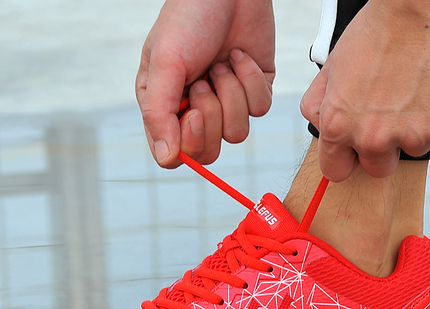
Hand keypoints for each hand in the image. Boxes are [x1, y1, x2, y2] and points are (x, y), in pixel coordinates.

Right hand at [136, 0, 274, 167]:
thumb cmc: (188, 18)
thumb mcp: (164, 64)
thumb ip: (159, 113)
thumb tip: (165, 157)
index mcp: (166, 108)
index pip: (176, 155)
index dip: (189, 144)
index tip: (193, 114)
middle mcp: (197, 111)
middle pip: (209, 152)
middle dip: (212, 117)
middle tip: (204, 82)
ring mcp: (227, 104)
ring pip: (237, 134)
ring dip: (231, 95)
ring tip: (220, 64)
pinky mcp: (253, 92)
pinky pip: (260, 109)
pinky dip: (251, 81)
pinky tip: (239, 56)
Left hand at [301, 0, 429, 180]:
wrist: (420, 5)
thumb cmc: (375, 33)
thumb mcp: (330, 70)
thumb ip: (318, 108)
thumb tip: (321, 129)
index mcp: (340, 127)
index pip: (336, 171)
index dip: (345, 161)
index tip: (354, 153)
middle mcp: (374, 138)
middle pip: (377, 169)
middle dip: (382, 150)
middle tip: (390, 118)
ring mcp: (414, 135)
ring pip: (414, 149)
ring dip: (414, 129)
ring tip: (413, 92)